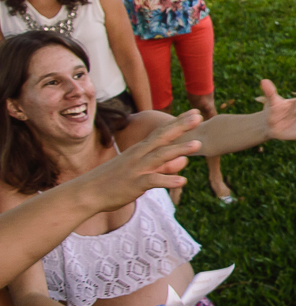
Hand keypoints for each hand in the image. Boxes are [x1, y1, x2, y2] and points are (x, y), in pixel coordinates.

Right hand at [83, 111, 202, 208]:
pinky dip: (168, 180)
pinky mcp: (134, 184)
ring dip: (179, 150)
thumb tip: (184, 161)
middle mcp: (138, 155)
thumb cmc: (114, 180)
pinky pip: (153, 180)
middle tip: (199, 117)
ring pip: (160, 156)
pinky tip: (183, 181)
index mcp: (140, 150)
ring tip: (198, 144)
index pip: (162, 132)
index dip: (179, 122)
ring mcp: (136, 169)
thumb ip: (162, 165)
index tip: (195, 113)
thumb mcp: (139, 169)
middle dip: (181, 126)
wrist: (87, 192)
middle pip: (162, 137)